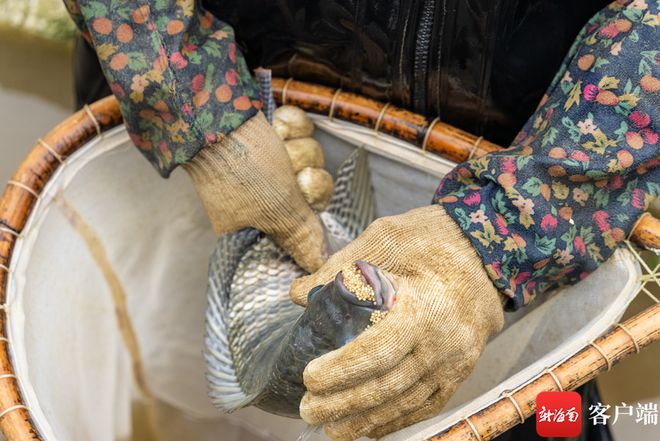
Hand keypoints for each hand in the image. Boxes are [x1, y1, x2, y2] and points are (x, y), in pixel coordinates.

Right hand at [184, 112, 323, 271]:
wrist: (208, 115)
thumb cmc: (240, 169)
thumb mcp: (275, 210)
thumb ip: (300, 235)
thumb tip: (318, 265)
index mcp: (262, 219)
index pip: (305, 220)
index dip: (312, 203)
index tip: (301, 193)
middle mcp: (266, 191)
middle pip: (315, 183)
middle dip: (305, 171)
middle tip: (286, 167)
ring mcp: (270, 159)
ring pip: (311, 154)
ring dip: (296, 146)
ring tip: (274, 142)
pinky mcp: (272, 130)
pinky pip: (302, 129)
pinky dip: (291, 124)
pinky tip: (274, 123)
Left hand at [290, 205, 503, 439]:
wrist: (486, 253)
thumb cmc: (432, 241)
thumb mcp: (385, 238)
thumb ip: (340, 266)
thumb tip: (298, 295)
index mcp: (422, 307)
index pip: (377, 352)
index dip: (341, 371)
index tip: (309, 377)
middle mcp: (442, 341)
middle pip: (388, 385)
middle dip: (344, 403)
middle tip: (308, 409)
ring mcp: (454, 361)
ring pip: (406, 402)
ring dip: (366, 419)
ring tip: (331, 428)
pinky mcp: (460, 370)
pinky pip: (427, 404)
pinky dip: (396, 419)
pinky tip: (370, 426)